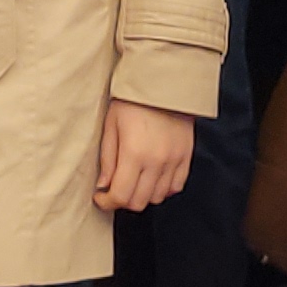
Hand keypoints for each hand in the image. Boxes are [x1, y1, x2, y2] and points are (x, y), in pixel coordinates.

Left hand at [93, 97, 195, 211]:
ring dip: (143, 195)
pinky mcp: (186, 157)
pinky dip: (163, 189)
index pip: (121, 195)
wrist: (163, 83)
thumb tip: (103, 186)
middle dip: (123, 201)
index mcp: (134, 153)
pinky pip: (176, 186)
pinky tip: (152, 178)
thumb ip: (107, 160)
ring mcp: (174, 160)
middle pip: (139, 202)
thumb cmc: (132, 101)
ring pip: (158, 197)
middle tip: (114, 190)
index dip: (107, 203)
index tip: (100, 198)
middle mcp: (156, 161)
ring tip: (133, 181)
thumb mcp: (111, 126)